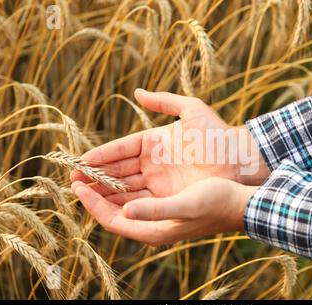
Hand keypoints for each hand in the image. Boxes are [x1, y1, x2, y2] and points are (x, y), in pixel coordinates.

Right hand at [71, 89, 268, 204]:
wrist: (239, 160)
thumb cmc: (216, 133)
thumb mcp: (191, 110)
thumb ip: (164, 101)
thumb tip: (137, 93)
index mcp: (153, 142)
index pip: (120, 150)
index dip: (100, 156)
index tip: (79, 161)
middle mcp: (152, 163)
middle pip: (118, 171)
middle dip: (95, 175)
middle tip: (73, 179)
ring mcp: (159, 181)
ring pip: (125, 187)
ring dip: (103, 190)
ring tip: (81, 193)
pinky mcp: (167, 197)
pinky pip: (140, 200)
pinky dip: (122, 203)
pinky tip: (105, 205)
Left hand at [71, 177, 256, 245]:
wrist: (238, 201)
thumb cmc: (215, 204)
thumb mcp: (185, 207)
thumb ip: (155, 211)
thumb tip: (125, 210)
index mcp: (152, 229)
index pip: (112, 219)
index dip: (92, 203)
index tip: (77, 185)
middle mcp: (151, 221)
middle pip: (114, 207)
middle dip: (94, 191)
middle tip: (75, 175)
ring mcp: (157, 208)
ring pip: (124, 196)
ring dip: (106, 183)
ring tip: (88, 169)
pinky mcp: (164, 197)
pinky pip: (137, 188)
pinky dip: (123, 178)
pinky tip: (116, 167)